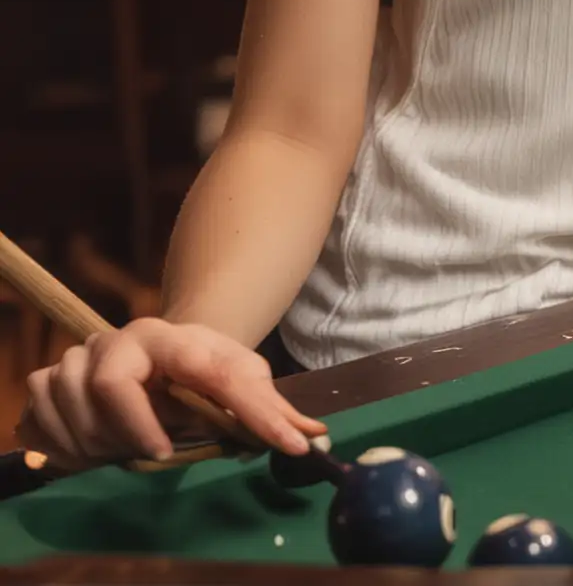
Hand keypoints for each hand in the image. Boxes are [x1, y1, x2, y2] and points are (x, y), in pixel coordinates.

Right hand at [18, 319, 325, 469]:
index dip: (185, 414)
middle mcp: (118, 340)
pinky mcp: (47, 381)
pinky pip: (38, 419)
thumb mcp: (241, 378)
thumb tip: (313, 437)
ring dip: (98, 445)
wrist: (164, 351)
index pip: (184, 368)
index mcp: (172, 336)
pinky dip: (60, 446)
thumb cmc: (204, 369)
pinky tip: (88, 450)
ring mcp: (79, 359)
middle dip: (129, 431)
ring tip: (128, 449)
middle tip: (156, 453)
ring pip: (71, 407)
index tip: (174, 455)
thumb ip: (270, 410)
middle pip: (106, 385)